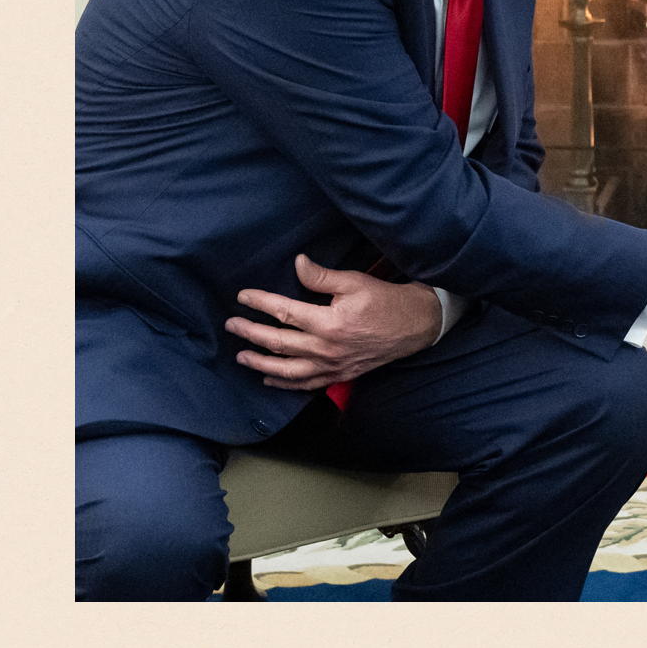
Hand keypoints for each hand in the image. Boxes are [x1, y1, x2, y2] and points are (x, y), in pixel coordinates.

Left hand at [228, 253, 444, 390]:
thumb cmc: (386, 300)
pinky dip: (285, 383)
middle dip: (251, 333)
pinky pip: (306, 383)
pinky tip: (270, 379)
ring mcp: (332, 365)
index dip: (260, 303)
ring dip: (261, 363)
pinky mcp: (340, 374)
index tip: (243, 297)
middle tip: (232, 325)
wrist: (414, 325)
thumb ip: (321, 277)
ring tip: (241, 355)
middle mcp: (327, 348)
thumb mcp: (354, 282)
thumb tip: (297, 264)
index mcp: (328, 322)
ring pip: (287, 369)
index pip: (284, 312)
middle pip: (279, 342)